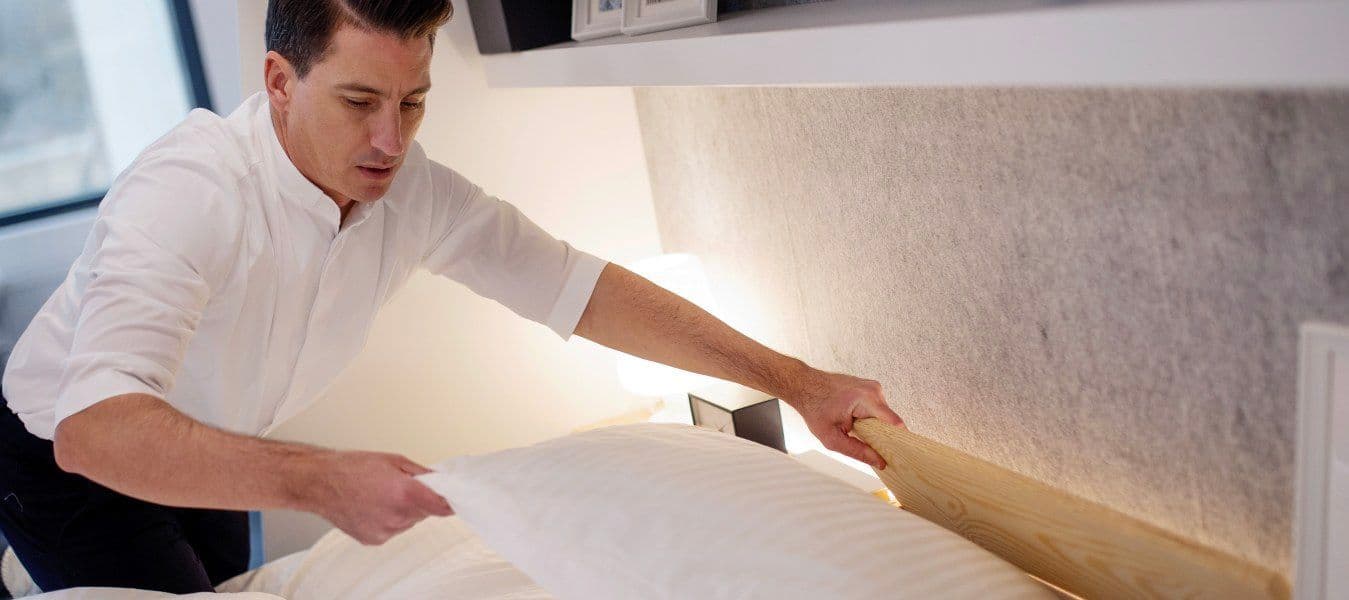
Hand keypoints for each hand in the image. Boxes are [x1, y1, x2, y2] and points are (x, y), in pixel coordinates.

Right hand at [304, 450, 454, 544]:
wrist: (320, 482)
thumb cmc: (351, 468)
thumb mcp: (394, 460)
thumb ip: (421, 473)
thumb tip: (439, 479)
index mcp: (405, 494)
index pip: (442, 507)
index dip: (450, 502)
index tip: (453, 499)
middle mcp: (396, 516)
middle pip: (424, 513)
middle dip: (419, 500)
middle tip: (402, 486)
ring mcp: (385, 530)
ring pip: (408, 522)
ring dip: (403, 511)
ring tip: (381, 495)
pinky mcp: (374, 539)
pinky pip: (392, 530)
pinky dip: (388, 520)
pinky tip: (373, 506)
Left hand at [788, 369, 905, 469]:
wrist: (804, 385)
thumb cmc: (814, 408)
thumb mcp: (831, 438)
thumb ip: (857, 451)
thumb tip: (880, 462)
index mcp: (866, 399)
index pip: (895, 423)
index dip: (897, 440)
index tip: (895, 455)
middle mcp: (874, 389)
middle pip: (890, 422)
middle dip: (879, 435)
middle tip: (860, 441)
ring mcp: (874, 387)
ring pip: (884, 417)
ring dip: (872, 427)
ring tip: (853, 428)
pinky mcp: (871, 388)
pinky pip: (878, 410)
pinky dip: (869, 418)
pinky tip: (854, 420)